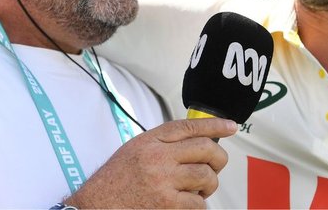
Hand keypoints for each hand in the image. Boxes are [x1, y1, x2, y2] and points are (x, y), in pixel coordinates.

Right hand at [65, 118, 236, 208]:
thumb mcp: (134, 150)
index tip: (231, 127)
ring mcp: (163, 180)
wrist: (96, 206)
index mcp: (150, 141)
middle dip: (218, 159)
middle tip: (214, 167)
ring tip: (199, 189)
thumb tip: (194, 142)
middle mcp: (157, 156)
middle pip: (205, 149)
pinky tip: (187, 203)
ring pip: (206, 176)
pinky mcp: (166, 204)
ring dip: (209, 184)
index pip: (190, 126)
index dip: (215, 125)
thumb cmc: (114, 181)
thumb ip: (161, 143)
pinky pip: (198, 202)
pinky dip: (198, 204)